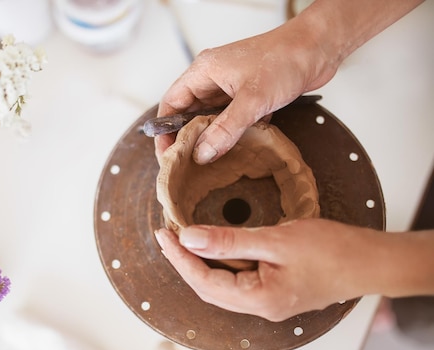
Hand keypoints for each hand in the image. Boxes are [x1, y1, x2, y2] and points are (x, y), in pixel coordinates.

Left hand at [154, 219, 389, 321]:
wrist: (370, 262)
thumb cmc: (333, 250)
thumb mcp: (275, 240)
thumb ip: (229, 241)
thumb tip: (189, 238)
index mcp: (259, 300)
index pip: (204, 281)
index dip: (179, 258)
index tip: (163, 235)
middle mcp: (259, 308)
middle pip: (208, 289)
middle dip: (184, 262)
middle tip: (167, 236)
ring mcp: (267, 303)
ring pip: (221, 287)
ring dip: (200, 264)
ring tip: (183, 239)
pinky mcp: (273, 294)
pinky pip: (236, 282)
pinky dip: (220, 265)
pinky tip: (214, 248)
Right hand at [155, 0, 423, 163]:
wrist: (319, 48)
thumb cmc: (285, 59)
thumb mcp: (252, 99)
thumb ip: (225, 129)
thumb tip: (202, 154)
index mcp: (204, 72)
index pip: (171, 104)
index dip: (165, 131)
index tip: (167, 155)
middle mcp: (213, 79)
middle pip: (188, 114)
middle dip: (187, 139)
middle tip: (186, 165)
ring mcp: (231, 88)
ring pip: (210, 119)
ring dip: (211, 139)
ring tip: (207, 163)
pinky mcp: (249, 96)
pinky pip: (231, 120)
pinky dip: (231, 135)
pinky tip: (234, 151)